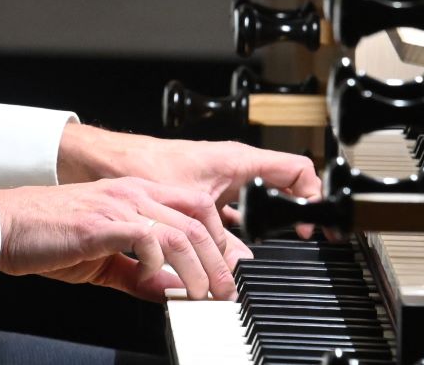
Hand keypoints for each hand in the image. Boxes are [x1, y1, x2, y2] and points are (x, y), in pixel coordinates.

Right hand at [0, 177, 241, 301]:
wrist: (5, 225)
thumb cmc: (46, 235)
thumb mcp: (104, 260)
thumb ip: (141, 274)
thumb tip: (173, 291)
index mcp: (134, 194)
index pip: (195, 208)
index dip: (219, 243)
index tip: (227, 274)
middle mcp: (131, 192)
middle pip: (198, 220)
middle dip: (219, 262)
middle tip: (225, 293)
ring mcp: (116, 204)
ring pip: (180, 231)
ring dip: (199, 269)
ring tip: (203, 296)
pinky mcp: (101, 222)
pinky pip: (147, 238)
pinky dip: (159, 264)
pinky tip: (152, 282)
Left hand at [58, 122, 321, 224]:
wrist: (109, 161)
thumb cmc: (144, 163)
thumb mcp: (193, 207)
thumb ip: (222, 239)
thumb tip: (243, 264)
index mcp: (240, 159)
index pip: (298, 169)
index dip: (314, 195)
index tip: (314, 224)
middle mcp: (234, 166)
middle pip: (282, 187)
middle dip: (292, 215)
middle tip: (299, 242)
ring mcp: (221, 178)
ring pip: (257, 202)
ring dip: (263, 226)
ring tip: (265, 250)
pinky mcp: (206, 191)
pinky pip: (235, 211)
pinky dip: (237, 230)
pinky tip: (231, 250)